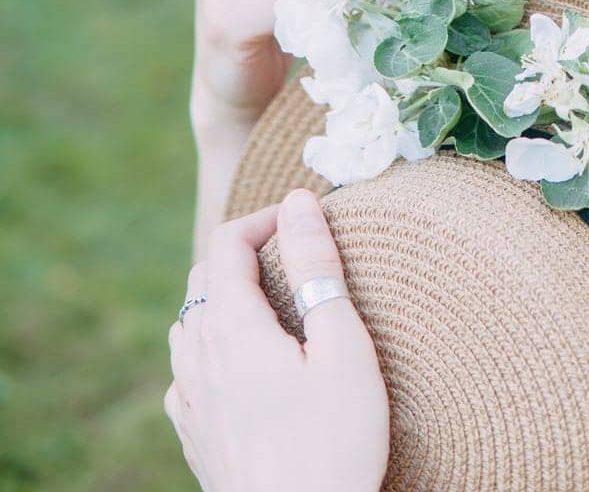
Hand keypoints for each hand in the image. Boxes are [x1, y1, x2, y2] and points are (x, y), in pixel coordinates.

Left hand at [164, 189, 389, 491]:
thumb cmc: (333, 446)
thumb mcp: (343, 348)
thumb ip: (317, 267)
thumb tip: (299, 201)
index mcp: (232, 329)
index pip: (228, 243)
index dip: (266, 217)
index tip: (305, 217)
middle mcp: (197, 359)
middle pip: (204, 279)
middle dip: (246, 253)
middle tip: (296, 255)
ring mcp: (188, 402)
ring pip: (189, 325)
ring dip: (224, 298)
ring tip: (272, 305)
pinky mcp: (192, 437)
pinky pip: (186, 371)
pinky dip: (210, 346)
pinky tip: (239, 365)